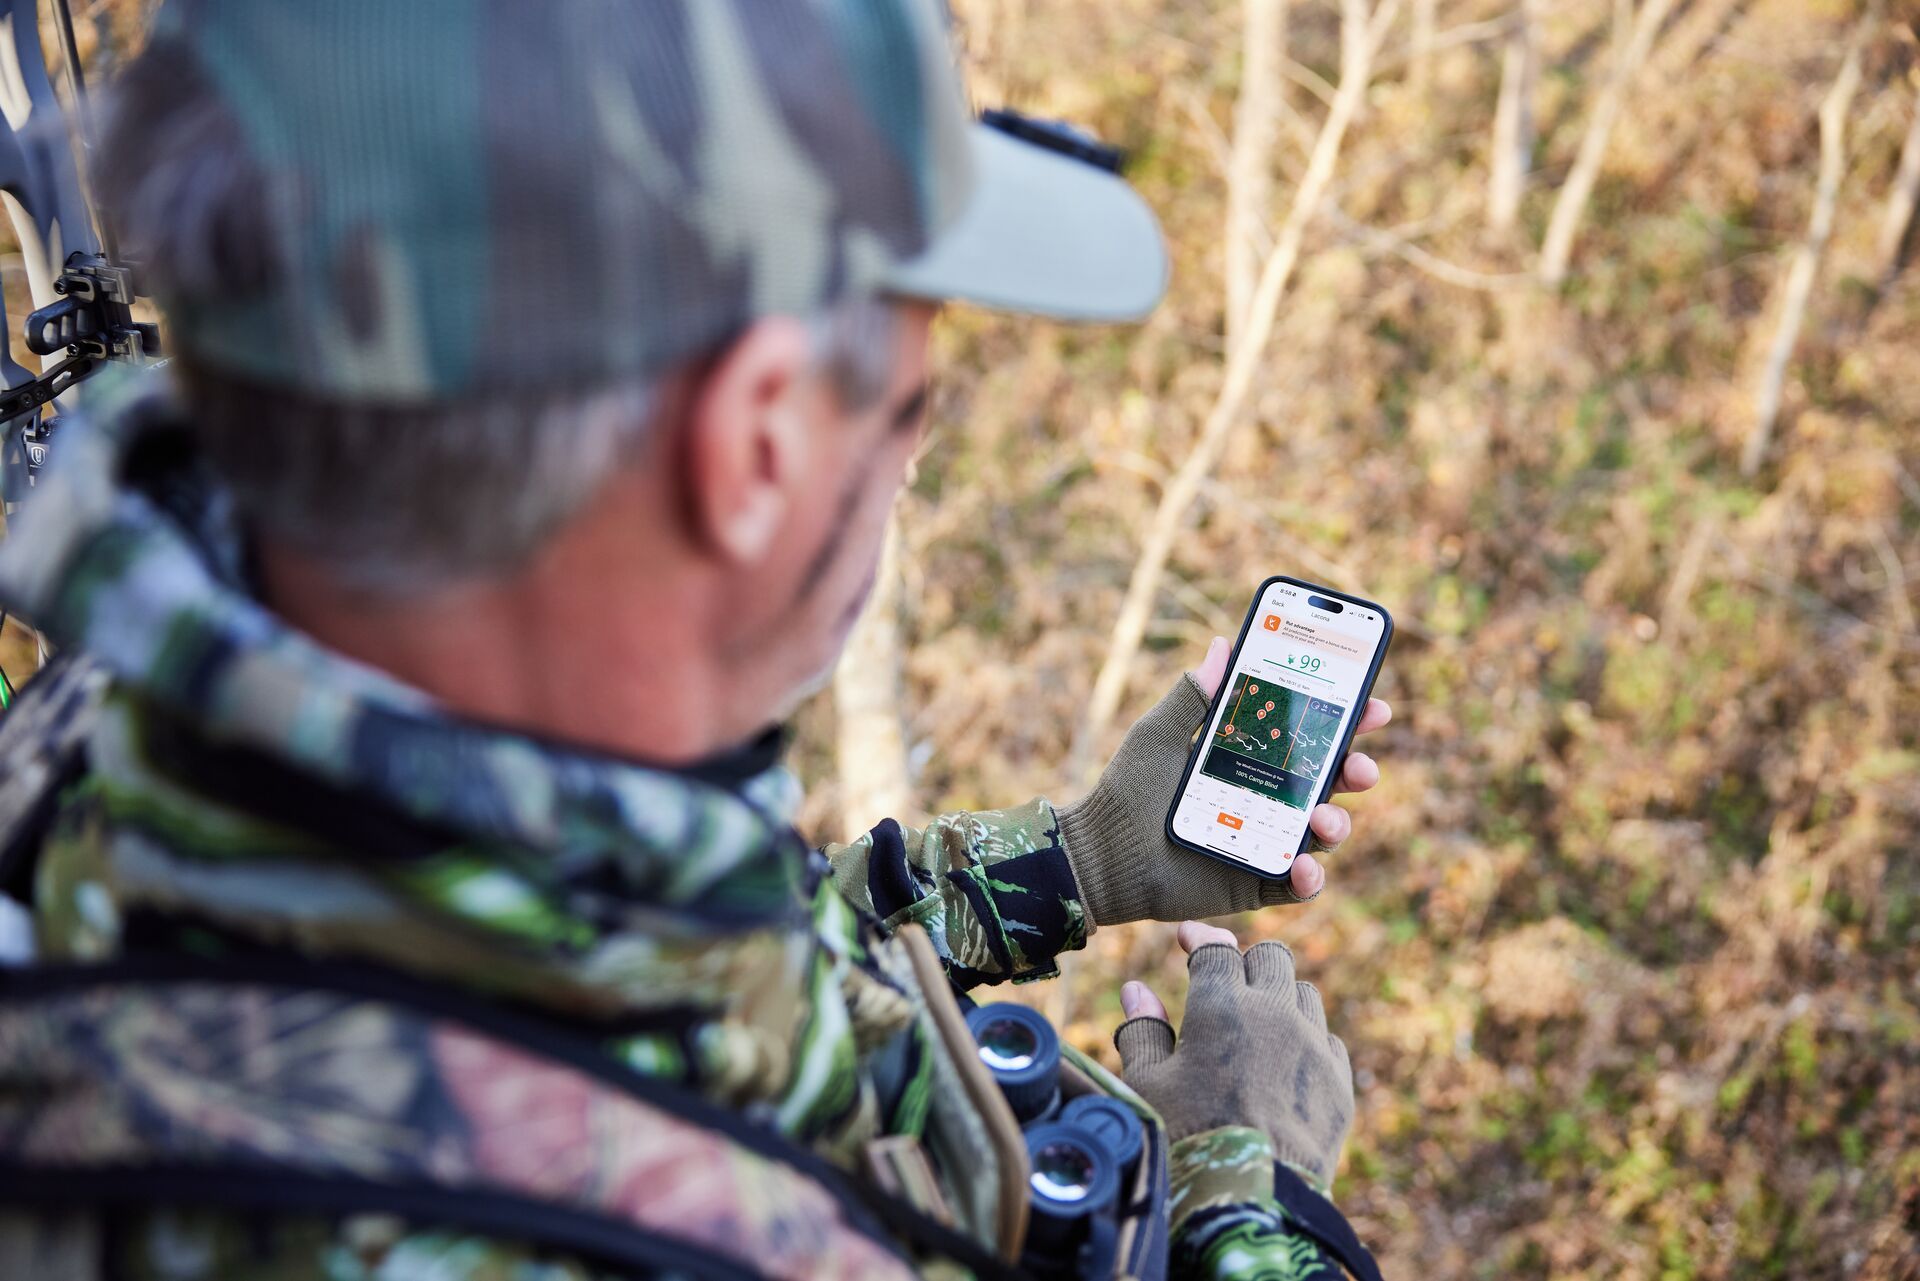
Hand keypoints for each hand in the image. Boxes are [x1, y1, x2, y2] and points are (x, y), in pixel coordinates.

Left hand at [1055, 636, 1389, 925]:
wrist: (1100, 853)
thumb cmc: (1128, 790)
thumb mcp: (1160, 734)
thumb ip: (1193, 694)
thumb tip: (1224, 645)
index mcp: (1253, 758)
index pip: (1310, 736)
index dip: (1348, 722)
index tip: (1373, 707)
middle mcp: (1268, 798)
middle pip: (1331, 782)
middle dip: (1357, 771)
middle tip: (1360, 767)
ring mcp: (1266, 841)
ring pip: (1324, 832)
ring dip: (1338, 822)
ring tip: (1323, 816)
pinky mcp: (1257, 882)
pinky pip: (1299, 884)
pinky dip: (1311, 876)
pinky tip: (1303, 864)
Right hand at [1115, 921, 1352, 1186]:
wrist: (1251, 1199)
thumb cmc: (1187, 1139)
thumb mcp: (1148, 1084)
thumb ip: (1143, 1031)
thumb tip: (1136, 990)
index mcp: (1222, 1006)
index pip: (1216, 948)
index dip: (1199, 938)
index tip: (1187, 939)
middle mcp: (1275, 1014)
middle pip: (1270, 957)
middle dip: (1245, 961)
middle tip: (1225, 982)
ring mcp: (1314, 1046)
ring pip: (1304, 993)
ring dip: (1280, 997)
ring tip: (1256, 1023)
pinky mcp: (1339, 1081)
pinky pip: (1328, 1039)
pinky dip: (1307, 1040)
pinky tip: (1285, 1063)